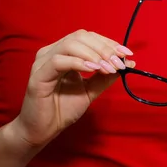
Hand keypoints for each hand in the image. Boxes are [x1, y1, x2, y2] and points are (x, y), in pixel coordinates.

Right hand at [11, 29, 134, 146]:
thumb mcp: (91, 90)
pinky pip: (58, 61)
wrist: (43, 129)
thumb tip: (128, 64)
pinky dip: (78, 63)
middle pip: (80, 37)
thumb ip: (106, 77)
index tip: (126, 54)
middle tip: (119, 63)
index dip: (108, 43)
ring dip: (94, 55)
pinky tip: (92, 70)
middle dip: (104, 49)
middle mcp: (51, 52)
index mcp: (64, 53)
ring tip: (108, 68)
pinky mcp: (38, 75)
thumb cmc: (63, 109)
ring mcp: (43, 62)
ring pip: (70, 45)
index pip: (88, 37)